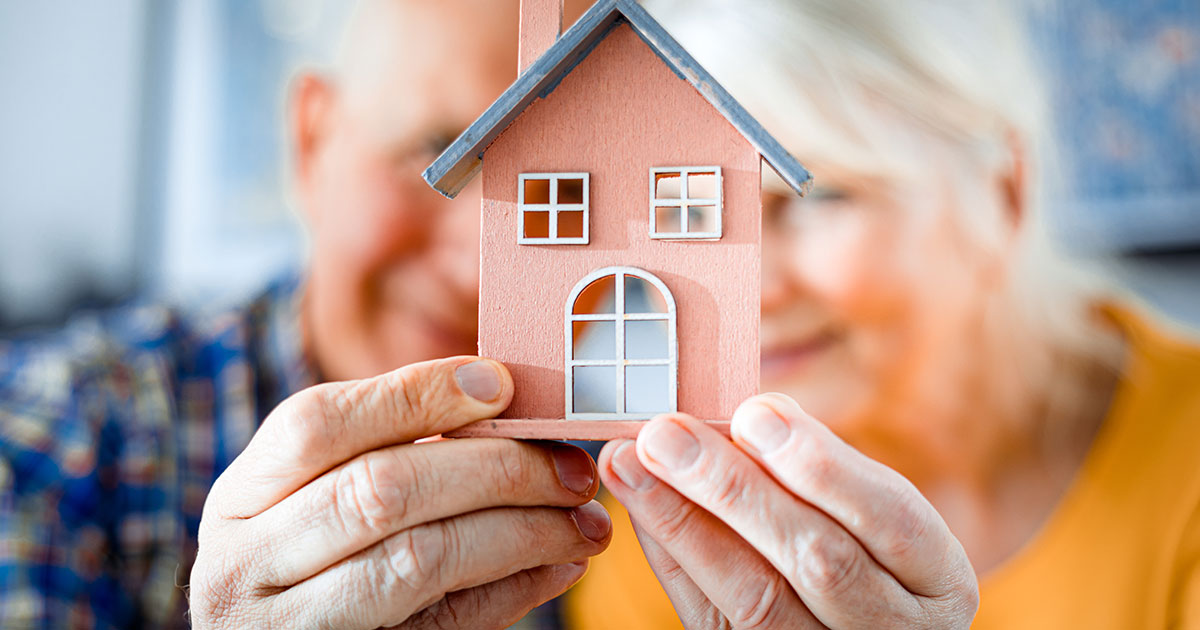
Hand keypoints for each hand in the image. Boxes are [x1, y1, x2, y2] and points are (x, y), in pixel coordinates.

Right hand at [190, 357, 611, 628]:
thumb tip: (502, 401)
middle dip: (496, 469)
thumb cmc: (312, 568)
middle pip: (381, 490)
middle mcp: (243, 565)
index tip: (504, 385)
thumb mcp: (314, 505)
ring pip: (418, 561)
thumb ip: (385, 454)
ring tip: (585, 523)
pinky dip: (511, 593)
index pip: (319, 424)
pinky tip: (557, 568)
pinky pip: (442, 627)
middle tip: (573, 469)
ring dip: (521, 533)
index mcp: (240, 498)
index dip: (416, 394)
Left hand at [599, 394, 977, 628]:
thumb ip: (823, 472)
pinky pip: (711, 620)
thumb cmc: (865, 555)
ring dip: (683, 523)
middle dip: (734, 490)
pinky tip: (641, 506)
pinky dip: (673, 556)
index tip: (754, 414)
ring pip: (755, 601)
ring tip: (630, 462)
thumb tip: (751, 415)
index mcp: (936, 580)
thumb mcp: (871, 515)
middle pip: (817, 563)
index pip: (892, 521)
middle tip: (667, 433)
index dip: (822, 467)